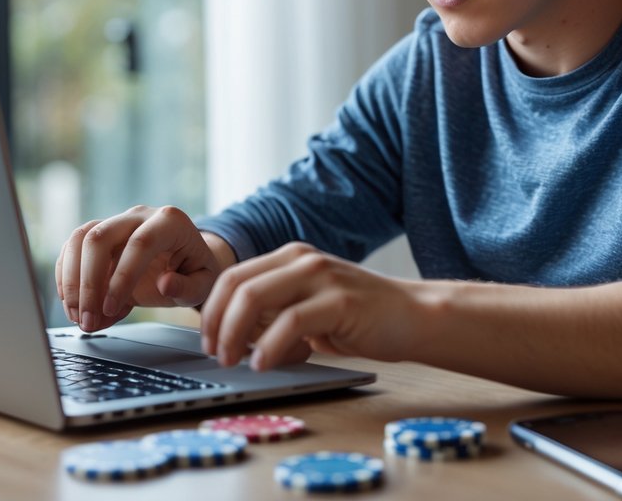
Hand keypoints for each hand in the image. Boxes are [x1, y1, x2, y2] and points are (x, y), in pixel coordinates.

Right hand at [55, 205, 231, 331]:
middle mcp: (139, 216)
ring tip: (77, 317)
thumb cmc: (194, 270)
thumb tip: (165, 284)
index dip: (121, 278)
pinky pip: (72, 249)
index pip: (140, 243)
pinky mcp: (98, 234)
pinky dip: (67, 278)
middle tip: (87, 321)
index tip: (111, 309)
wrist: (185, 258)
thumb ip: (187, 287)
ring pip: (79, 239)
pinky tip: (73, 306)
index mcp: (170, 222)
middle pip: (99, 237)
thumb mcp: (203, 283)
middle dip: (87, 283)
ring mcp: (116, 222)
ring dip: (71, 281)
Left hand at [200, 242, 420, 370]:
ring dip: (235, 335)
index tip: (208, 340)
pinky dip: (269, 346)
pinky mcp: (340, 301)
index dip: (212, 310)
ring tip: (234, 361)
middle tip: (216, 354)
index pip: (232, 276)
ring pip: (255, 298)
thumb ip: (275, 311)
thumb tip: (232, 334)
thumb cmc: (359, 317)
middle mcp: (302, 259)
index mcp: (290, 257)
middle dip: (217, 324)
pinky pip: (290, 322)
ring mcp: (321, 276)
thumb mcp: (309, 306)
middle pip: (237, 285)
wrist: (413, 316)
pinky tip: (264, 364)